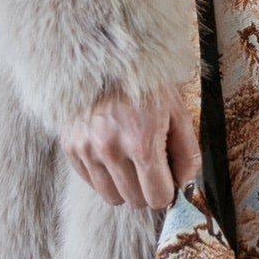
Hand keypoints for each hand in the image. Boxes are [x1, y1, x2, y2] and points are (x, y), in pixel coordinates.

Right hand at [63, 85, 201, 209]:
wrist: (108, 58)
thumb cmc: (148, 86)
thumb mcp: (179, 114)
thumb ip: (187, 155)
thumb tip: (185, 187)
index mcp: (142, 142)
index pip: (158, 197)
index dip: (168, 190)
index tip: (168, 179)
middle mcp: (110, 149)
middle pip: (135, 201)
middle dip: (148, 188)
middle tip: (150, 165)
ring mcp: (86, 149)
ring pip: (111, 197)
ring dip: (125, 185)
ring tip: (130, 159)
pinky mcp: (70, 146)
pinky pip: (91, 183)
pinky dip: (104, 175)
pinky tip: (112, 152)